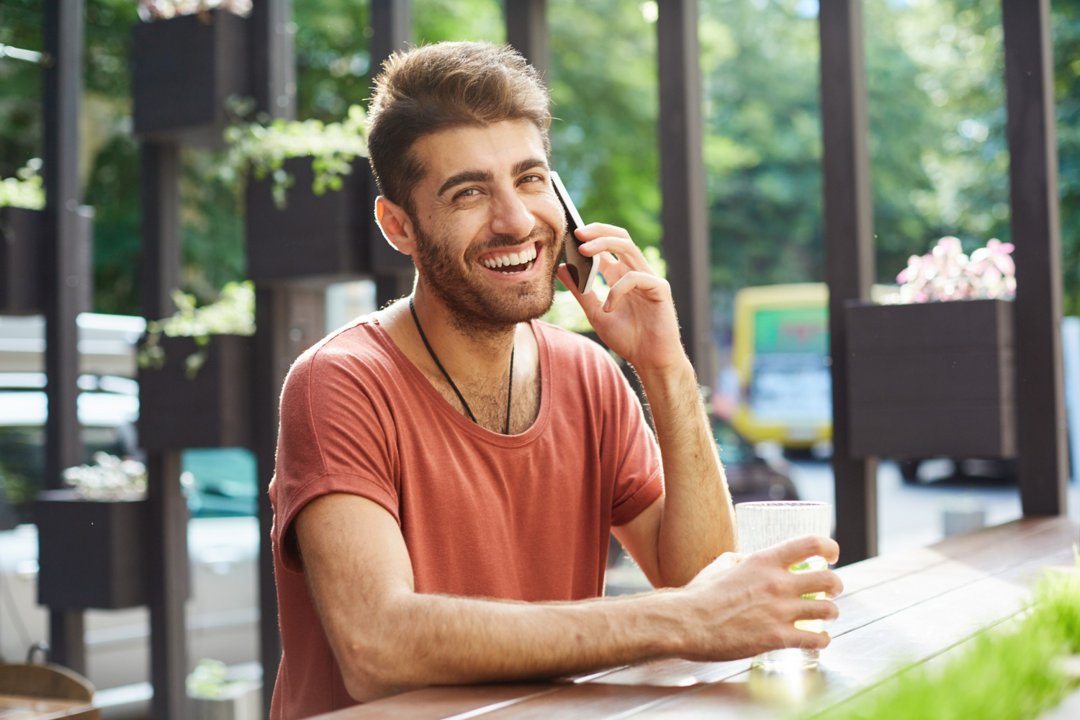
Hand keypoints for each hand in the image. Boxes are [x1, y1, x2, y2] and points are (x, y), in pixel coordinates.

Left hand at [557, 224, 684, 373]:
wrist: (650, 360)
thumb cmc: (628, 338)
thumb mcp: (595, 313)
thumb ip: (581, 291)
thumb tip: (562, 268)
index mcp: (620, 276)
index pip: (606, 247)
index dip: (589, 238)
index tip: (569, 236)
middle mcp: (634, 272)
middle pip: (619, 238)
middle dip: (598, 231)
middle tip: (577, 233)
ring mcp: (649, 278)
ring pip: (628, 247)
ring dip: (604, 244)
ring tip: (583, 250)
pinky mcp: (660, 288)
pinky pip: (636, 277)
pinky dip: (617, 290)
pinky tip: (609, 308)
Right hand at [675, 535, 842, 661]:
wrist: (686, 622)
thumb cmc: (698, 594)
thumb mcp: (721, 565)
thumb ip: (741, 561)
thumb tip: (748, 560)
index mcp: (764, 561)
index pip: (811, 544)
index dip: (830, 547)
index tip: (832, 555)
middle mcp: (778, 583)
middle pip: (829, 579)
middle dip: (835, 586)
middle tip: (831, 591)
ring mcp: (780, 611)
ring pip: (828, 610)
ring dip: (831, 613)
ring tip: (825, 616)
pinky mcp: (777, 638)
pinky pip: (816, 639)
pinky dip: (822, 640)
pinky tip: (817, 639)